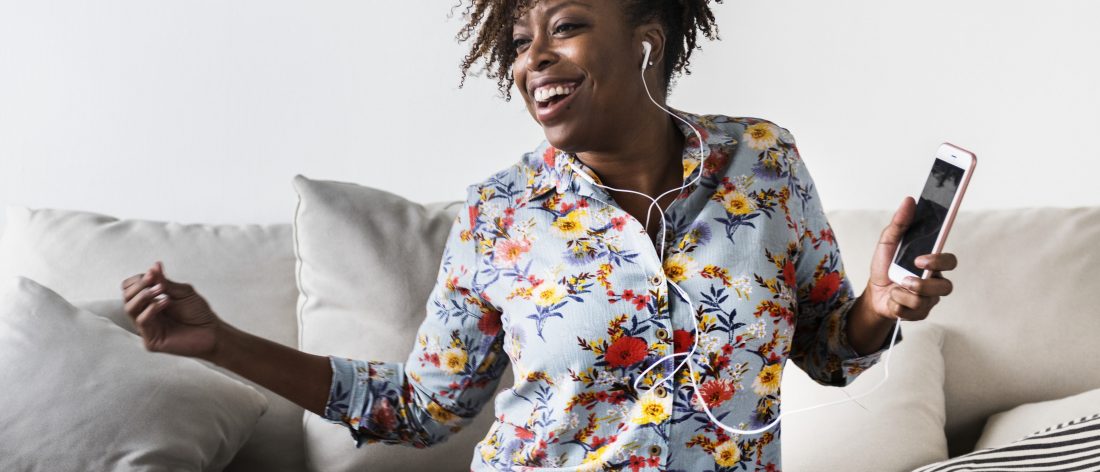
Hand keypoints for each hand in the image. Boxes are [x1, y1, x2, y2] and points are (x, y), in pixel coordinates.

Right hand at [120, 261, 221, 358]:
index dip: (138, 280)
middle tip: (158, 283)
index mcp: (150, 302)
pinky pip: (142, 321)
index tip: (153, 273)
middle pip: (126, 296)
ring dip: (144, 295)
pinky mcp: (150, 340)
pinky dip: (152, 308)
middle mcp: (145, 314)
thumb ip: (165, 282)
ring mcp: (146, 328)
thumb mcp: (182, 292)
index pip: (130, 288)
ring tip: (161, 290)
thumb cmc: (198, 313)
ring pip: (130, 308)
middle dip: (140, 286)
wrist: (212, 332)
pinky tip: (166, 302)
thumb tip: (154, 266)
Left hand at [866, 197, 957, 320]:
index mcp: (932, 263)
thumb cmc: (885, 266)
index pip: (951, 261)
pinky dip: (898, 305)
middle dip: (924, 284)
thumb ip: (899, 223)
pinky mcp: (920, 313)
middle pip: (945, 286)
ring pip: (927, 301)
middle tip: (906, 280)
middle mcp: (935, 281)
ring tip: (894, 289)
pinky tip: (893, 300)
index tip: (921, 259)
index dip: (940, 261)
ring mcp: (930, 299)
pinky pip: (914, 313)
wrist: (873, 292)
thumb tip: (910, 200)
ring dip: (904, 294)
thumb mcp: (888, 242)